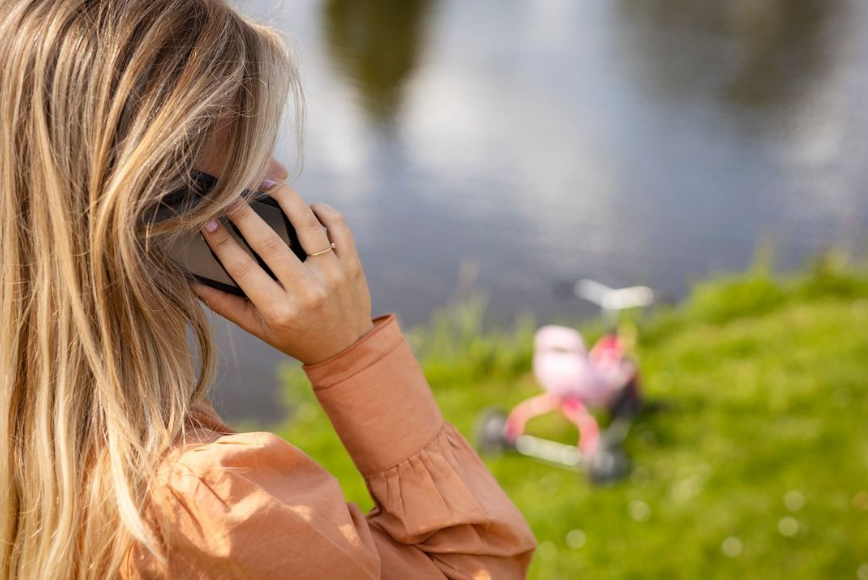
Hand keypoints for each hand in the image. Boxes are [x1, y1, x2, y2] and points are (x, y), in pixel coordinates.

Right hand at [191, 182, 374, 365]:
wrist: (347, 349)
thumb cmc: (297, 336)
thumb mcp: (259, 328)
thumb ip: (225, 305)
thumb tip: (191, 282)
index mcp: (279, 310)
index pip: (242, 268)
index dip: (221, 241)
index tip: (206, 221)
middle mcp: (306, 291)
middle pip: (269, 242)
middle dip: (244, 214)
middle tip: (228, 195)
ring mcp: (332, 275)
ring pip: (306, 224)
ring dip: (285, 198)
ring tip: (268, 185)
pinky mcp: (352, 264)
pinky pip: (337, 225)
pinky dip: (321, 209)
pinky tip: (307, 205)